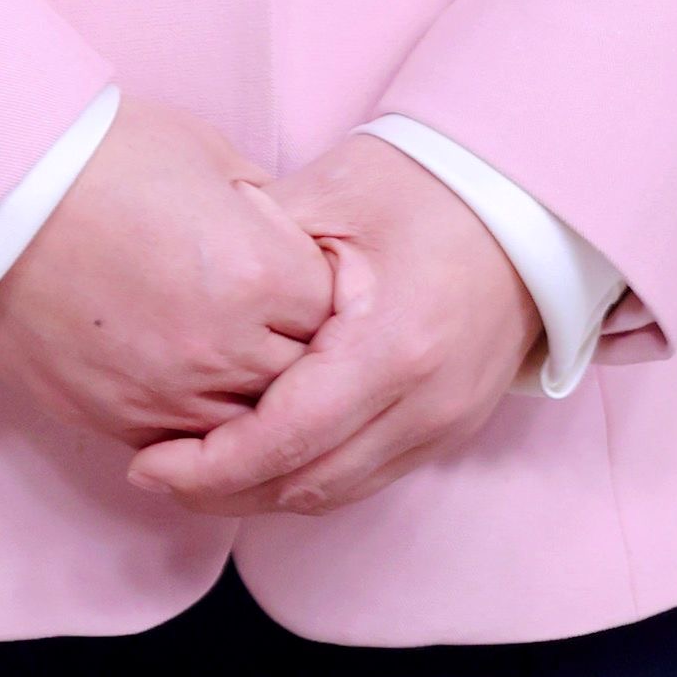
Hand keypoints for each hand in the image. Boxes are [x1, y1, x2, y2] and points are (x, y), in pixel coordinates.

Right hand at [0, 98, 335, 452]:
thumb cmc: (95, 157)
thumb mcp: (201, 152)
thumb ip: (264, 205)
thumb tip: (289, 238)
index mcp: (256, 271)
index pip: (329, 306)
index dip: (315, 283)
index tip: (294, 265)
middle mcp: (224, 346)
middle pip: (302, 375)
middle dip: (294, 343)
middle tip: (271, 312)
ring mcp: (172, 393)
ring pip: (253, 425)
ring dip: (251, 392)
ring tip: (230, 348)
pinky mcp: (123, 420)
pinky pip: (191, 445)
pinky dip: (199, 420)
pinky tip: (187, 378)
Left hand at [123, 134, 536, 519]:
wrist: (527, 202)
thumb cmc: (426, 184)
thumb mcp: (330, 195)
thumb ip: (255, 242)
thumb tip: (179, 281)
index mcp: (393, 345)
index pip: (289, 437)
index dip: (212, 463)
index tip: (149, 462)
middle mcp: (426, 404)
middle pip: (309, 484)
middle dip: (223, 491)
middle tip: (153, 474)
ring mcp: (445, 425)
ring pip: (337, 493)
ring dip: (262, 493)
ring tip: (192, 472)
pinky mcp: (450, 428)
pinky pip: (365, 476)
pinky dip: (307, 476)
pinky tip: (259, 457)